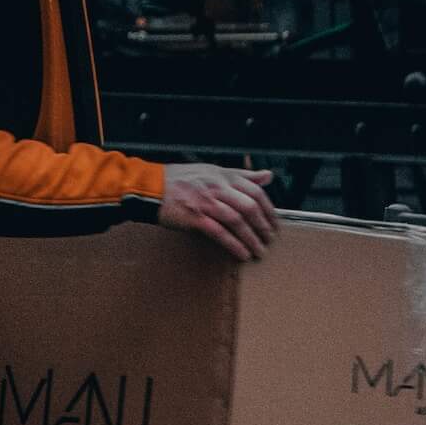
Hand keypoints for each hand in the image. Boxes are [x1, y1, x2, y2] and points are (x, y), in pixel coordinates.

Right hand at [158, 164, 277, 263]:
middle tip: (269, 240)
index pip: (256, 191)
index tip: (274, 223)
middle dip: (263, 226)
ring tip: (259, 251)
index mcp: (224, 176)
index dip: (269, 210)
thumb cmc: (181, 180)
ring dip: (252, 239)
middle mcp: (217, 187)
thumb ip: (242, 174)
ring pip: (237, 221)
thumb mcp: (213, 170)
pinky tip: (242, 254)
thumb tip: (268, 176)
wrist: (151, 187)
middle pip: (249, 207)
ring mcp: (206, 202)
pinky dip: (234, 245)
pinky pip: (220, 233)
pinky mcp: (195, 218)